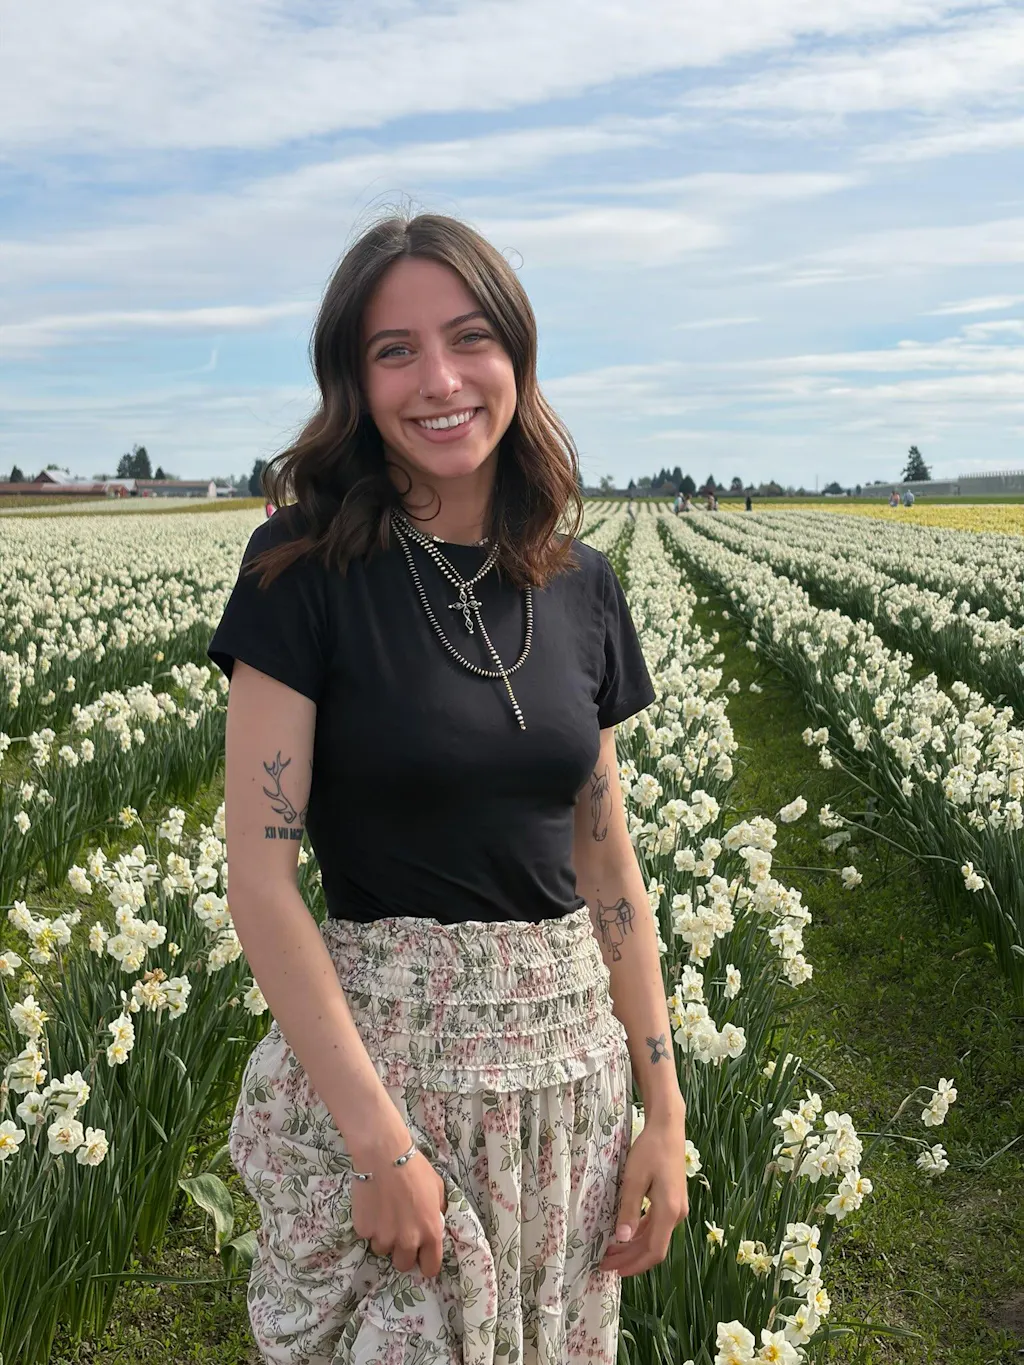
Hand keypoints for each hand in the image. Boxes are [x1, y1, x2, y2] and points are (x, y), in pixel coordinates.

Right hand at [349, 1140, 447, 1278]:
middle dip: (402, 1251)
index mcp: (430, 1232)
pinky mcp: (364, 1231)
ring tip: (384, 1213)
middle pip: (404, 1264)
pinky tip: (372, 1205)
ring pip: (383, 1249)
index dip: (426, 1261)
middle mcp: (408, 1241)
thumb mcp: (437, 1187)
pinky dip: (370, 1225)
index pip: (431, 1267)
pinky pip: (368, 1235)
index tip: (422, 1254)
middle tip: (400, 1231)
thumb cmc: (414, 1168)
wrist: (384, 1155)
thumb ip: (437, 1210)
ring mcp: (384, 1238)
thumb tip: (435, 1220)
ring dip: (384, 1237)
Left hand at [599, 1111, 688, 1277]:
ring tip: (611, 1251)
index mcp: (669, 1211)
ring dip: (634, 1247)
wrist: (668, 1127)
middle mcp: (677, 1214)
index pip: (654, 1251)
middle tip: (605, 1263)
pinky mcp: (674, 1201)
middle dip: (630, 1258)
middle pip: (654, 1247)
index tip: (613, 1270)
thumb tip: (622, 1239)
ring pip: (655, 1237)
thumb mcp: (634, 1178)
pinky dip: (641, 1234)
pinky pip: (657, 1225)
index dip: (634, 1264)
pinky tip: (626, 1233)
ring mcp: (677, 1208)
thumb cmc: (650, 1150)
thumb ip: (629, 1209)